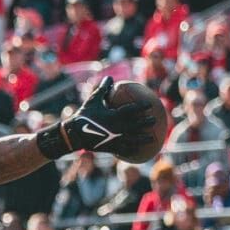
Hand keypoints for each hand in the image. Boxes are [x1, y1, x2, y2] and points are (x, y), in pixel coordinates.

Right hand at [43, 77, 157, 157]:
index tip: (150, 105)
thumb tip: (110, 78)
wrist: (74, 134)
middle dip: (147, 123)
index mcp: (113, 116)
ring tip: (153, 139)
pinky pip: (124, 150)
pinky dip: (132, 150)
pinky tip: (138, 151)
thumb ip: (103, 89)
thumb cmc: (84, 115)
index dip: (142, 107)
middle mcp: (116, 128)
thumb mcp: (93, 100)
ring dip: (144, 139)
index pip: (131, 110)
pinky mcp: (111, 148)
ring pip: (133, 140)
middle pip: (136, 126)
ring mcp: (114, 139)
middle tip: (155, 120)